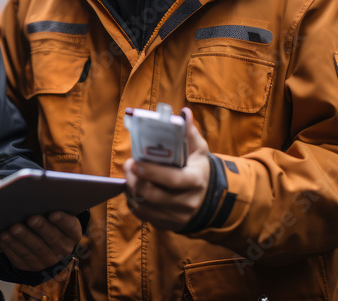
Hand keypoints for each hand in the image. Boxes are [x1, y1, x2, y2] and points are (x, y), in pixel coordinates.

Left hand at [0, 211, 81, 271]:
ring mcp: (47, 261)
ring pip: (35, 250)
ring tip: (12, 229)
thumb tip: (38, 196)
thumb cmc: (49, 224)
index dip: (63, 221)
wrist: (45, 247)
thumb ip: (52, 208)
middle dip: (41, 228)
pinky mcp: (31, 267)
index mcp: (72, 235)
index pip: (71, 227)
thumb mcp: (56, 217)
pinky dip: (12, 248)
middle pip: (52, 239)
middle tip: (31, 219)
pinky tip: (4, 238)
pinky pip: (21, 259)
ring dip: (23, 239)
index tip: (53, 214)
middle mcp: (63, 250)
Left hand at [123, 107, 210, 231]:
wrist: (210, 199)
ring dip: (131, 191)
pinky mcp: (169, 225)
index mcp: (196, 180)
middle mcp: (188, 202)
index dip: (152, 172)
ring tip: (127, 177)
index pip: (173, 179)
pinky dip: (134, 203)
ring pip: (147, 208)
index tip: (136, 162)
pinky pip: (145, 216)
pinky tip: (132, 190)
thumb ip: (188, 132)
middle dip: (135, 181)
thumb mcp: (199, 150)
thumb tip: (183, 112)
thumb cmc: (199, 169)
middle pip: (155, 196)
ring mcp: (178, 216)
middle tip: (128, 166)